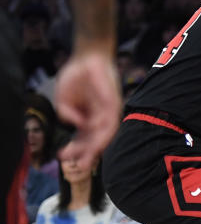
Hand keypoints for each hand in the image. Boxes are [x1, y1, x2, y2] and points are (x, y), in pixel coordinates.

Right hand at [55, 50, 120, 170]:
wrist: (88, 58)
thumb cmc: (76, 78)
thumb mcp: (63, 98)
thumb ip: (66, 113)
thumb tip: (75, 125)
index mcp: (88, 119)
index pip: (84, 139)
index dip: (74, 149)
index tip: (62, 157)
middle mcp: (101, 119)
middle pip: (95, 141)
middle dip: (86, 153)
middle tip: (78, 165)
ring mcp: (109, 112)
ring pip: (104, 135)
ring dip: (95, 147)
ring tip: (86, 158)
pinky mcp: (115, 104)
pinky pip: (111, 120)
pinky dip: (102, 129)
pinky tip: (91, 134)